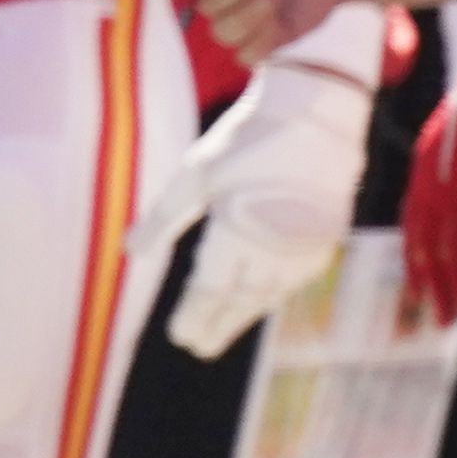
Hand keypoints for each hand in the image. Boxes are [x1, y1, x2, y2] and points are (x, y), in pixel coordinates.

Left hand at [161, 22, 378, 358]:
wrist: (319, 110)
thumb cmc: (248, 136)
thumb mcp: (196, 172)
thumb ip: (163, 219)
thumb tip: (129, 252)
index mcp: (235, 233)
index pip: (210, 290)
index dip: (194, 316)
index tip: (180, 337)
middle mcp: (273, 249)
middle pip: (241, 299)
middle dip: (218, 324)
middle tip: (199, 347)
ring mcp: (304, 246)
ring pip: (271, 293)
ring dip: (246, 314)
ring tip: (226, 328)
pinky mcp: (326, 236)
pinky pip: (296, 278)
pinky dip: (275, 293)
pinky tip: (265, 297)